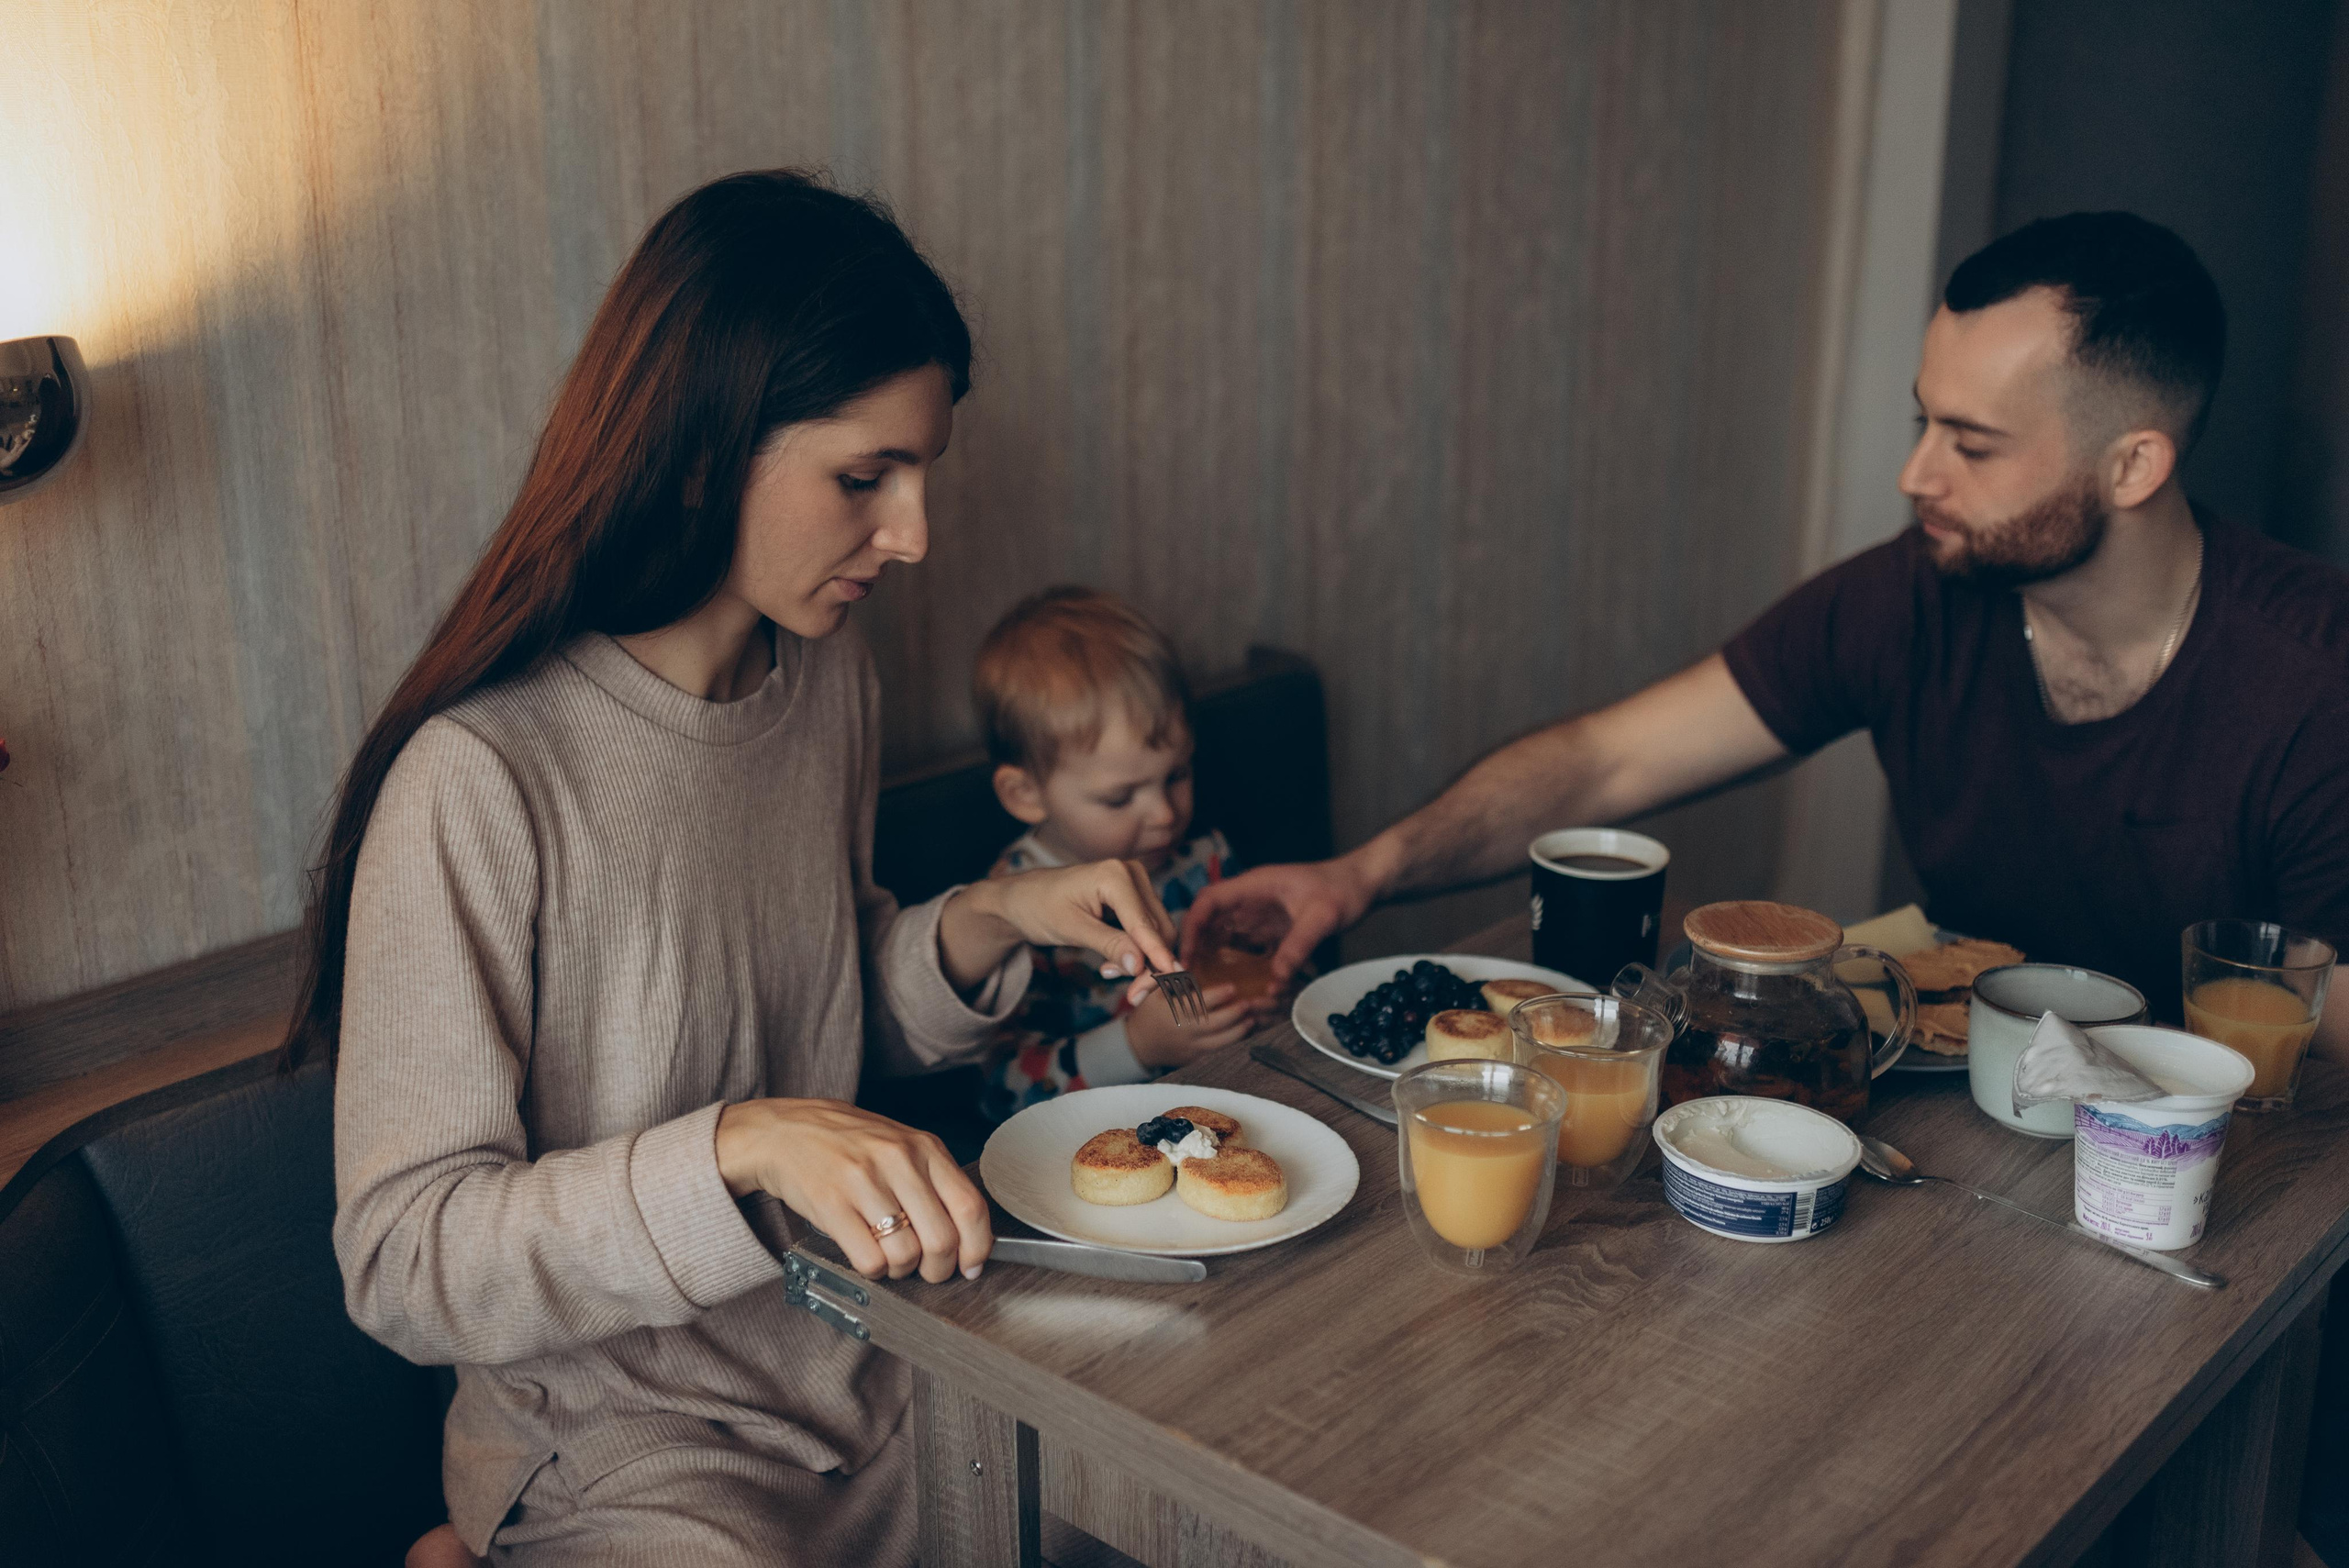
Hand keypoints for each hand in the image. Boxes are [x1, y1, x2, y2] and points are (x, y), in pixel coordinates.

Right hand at [714, 1098, 990, 1282]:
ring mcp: (864, 1181)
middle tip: (927, 1271)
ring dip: (902, 1271)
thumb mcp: (901, 1145)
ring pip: (906, 1255)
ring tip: (891, 1259)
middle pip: (942, 1239)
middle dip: (938, 1269)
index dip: (978, 1246)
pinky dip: (873, 1271)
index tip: (971, 1266)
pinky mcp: (831, 1204)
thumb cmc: (848, 1143)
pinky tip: (867, 1256)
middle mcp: (898, 1160)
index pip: (970, 1206)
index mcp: (924, 1147)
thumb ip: (934, 1182)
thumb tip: (969, 1236)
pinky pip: (869, 1260)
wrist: (783, 1131)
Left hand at [940, 860, 1181, 1006]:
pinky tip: (1114, 964)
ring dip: (1143, 960)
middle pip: (1158, 929)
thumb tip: (1140, 965)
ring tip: (1109, 972)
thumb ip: (1108, 944)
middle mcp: (1132, 873)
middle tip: (1132, 995)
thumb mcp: (1071, 929)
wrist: (1022, 897)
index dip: (1158, 955)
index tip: (1172, 980)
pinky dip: (1137, 951)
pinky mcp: (1134, 897)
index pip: (1145, 924)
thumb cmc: (1039, 907)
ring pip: (1157, 932)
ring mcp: (1135, 883)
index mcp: (1116, 875)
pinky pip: (1147, 929)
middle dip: (1150, 965)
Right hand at [1124, 983, 1262, 1069]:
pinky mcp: (1195, 1058)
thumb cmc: (1148, 1014)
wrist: (1139, 1046)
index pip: (1200, 1003)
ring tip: (1251, 1020)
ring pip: (1220, 1042)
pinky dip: (1232, 1042)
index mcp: (1174, 1013)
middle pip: (1215, 1025)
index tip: (1232, 987)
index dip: (1219, 995)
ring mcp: (1191, 1048)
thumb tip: (1185, 964)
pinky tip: (1243, 1032)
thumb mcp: (1152, 993)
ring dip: (1239, 1031)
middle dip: (1235, 1014)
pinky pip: (1218, 1051)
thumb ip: (1168, 978)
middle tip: (1249, 1003)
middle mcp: (1184, 1031)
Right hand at [1181, 857, 1375, 985]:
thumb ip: (1298, 947)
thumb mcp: (1322, 918)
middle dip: (1195, 947)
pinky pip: (1245, 947)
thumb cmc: (1343, 890)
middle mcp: (1251, 899)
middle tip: (1188, 979)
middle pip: (1209, 920)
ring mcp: (1260, 914)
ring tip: (1204, 987)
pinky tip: (1236, 986)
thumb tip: (1275, 982)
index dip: (1192, 927)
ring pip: (1224, 935)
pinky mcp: (1271, 929)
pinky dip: (1236, 964)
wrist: (1364, 884)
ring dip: (1212, 958)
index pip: (1209, 901)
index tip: (1186, 956)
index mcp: (1255, 886)